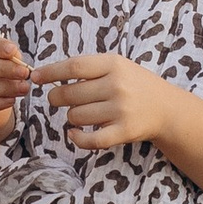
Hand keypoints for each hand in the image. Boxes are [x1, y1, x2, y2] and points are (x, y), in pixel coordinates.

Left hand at [31, 50, 179, 151]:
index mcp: (113, 64)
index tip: (35, 76)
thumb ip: (89, 69)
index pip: (74, 67)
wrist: (167, 108)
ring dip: (71, 117)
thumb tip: (47, 74)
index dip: (50, 72)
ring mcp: (120, 109)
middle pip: (70, 93)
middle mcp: (116, 85)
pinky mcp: (123, 131)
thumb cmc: (135, 85)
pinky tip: (74, 134)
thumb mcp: (117, 66)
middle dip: (56, 98)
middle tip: (57, 99)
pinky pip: (90, 139)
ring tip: (81, 114)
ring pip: (76, 116)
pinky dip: (77, 138)